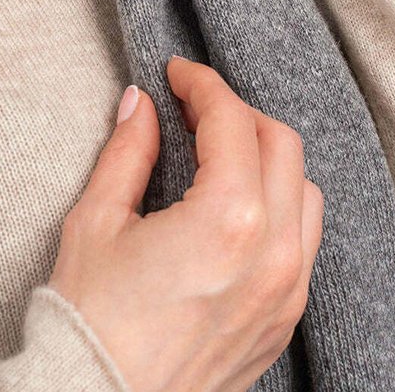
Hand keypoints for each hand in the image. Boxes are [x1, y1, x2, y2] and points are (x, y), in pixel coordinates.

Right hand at [48, 56, 323, 391]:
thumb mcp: (96, 221)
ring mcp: (285, 293)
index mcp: (227, 222)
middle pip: (281, 145)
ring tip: (217, 152)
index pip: (232, 122)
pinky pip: (304, 242)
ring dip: (266, 157)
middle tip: (193, 107)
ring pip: (304, 192)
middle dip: (238, 113)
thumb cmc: (89, 320)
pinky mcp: (282, 322)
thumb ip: (128, 152)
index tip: (176, 73)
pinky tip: (237, 203)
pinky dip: (280, 205)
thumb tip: (141, 104)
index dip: (202, 84)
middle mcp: (273, 255)